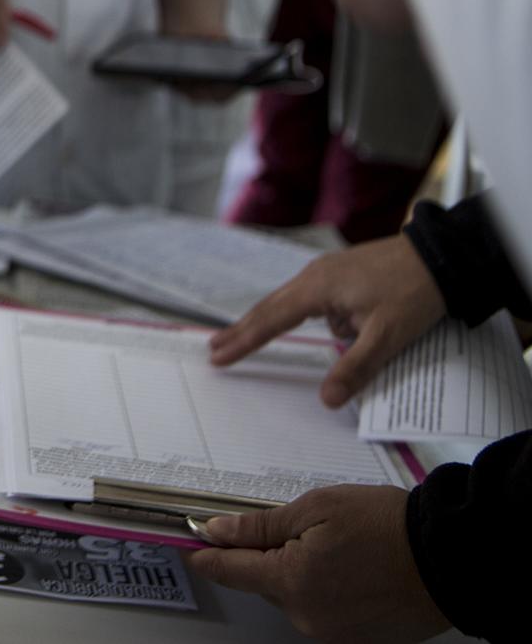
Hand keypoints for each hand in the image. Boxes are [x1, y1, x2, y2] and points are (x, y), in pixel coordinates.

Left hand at [189, 485, 448, 642]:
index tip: (189, 541)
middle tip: (293, 526)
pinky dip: (324, 586)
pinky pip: (322, 607)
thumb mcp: (315, 509)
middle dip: (266, 555)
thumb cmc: (386, 526)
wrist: (451, 557)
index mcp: (290, 583)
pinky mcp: (356, 635)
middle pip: (262, 582)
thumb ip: (259, 526)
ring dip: (298, 570)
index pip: (228, 571)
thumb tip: (216, 532)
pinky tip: (349, 565)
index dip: (205, 554)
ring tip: (335, 543)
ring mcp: (333, 631)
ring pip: (293, 594)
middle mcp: (306, 616)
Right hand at [208, 235, 446, 406]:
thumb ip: (355, 368)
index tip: (218, 354)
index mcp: (317, 289)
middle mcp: (314, 275)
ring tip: (258, 341)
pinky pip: (318, 299)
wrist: (440, 256)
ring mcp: (327, 271)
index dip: (244, 340)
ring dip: (277, 323)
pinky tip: (342, 331)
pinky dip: (312, 317)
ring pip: (295, 303)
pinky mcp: (342, 272)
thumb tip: (327, 401)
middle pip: (270, 307)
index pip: (270, 320)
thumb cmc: (413, 293)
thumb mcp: (388, 336)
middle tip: (215, 347)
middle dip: (243, 330)